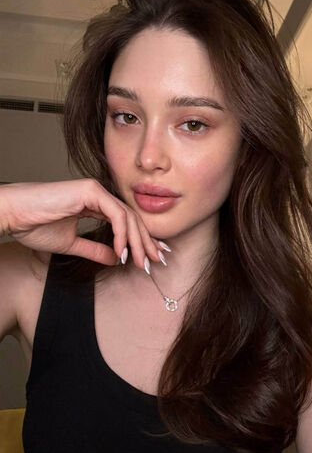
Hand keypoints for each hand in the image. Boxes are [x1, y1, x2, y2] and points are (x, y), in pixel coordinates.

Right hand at [0, 179, 164, 267]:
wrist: (14, 216)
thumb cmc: (34, 225)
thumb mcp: (71, 244)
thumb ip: (95, 250)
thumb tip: (115, 260)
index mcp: (95, 204)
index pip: (126, 222)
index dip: (140, 240)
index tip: (150, 257)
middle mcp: (99, 194)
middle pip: (132, 219)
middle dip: (146, 242)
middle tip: (155, 261)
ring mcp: (96, 190)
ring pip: (128, 216)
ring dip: (137, 241)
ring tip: (141, 261)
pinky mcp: (91, 191)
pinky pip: (116, 214)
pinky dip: (122, 234)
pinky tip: (122, 251)